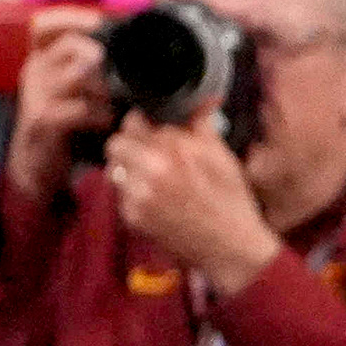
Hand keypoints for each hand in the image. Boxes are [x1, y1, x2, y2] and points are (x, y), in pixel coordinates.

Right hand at [8, 5, 114, 203]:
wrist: (36, 166)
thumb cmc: (63, 125)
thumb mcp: (71, 92)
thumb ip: (91, 71)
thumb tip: (132, 54)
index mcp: (40, 60)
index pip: (42, 25)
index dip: (70, 17)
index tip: (100, 22)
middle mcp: (33, 71)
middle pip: (69, 44)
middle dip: (102, 54)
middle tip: (124, 72)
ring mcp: (35, 95)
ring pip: (76, 74)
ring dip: (106, 86)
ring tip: (120, 100)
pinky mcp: (42, 121)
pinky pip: (79, 108)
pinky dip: (100, 114)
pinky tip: (109, 121)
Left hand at [103, 111, 284, 289]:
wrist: (232, 249)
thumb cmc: (230, 201)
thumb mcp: (222, 156)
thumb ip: (201, 123)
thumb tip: (204, 96)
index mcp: (177, 147)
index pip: (136, 119)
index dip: (143, 124)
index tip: (150, 131)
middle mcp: (154, 167)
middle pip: (117, 141)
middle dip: (130, 145)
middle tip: (145, 154)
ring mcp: (140, 194)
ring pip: (114, 167)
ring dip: (127, 169)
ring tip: (151, 178)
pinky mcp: (132, 216)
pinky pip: (120, 194)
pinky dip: (132, 195)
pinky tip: (155, 201)